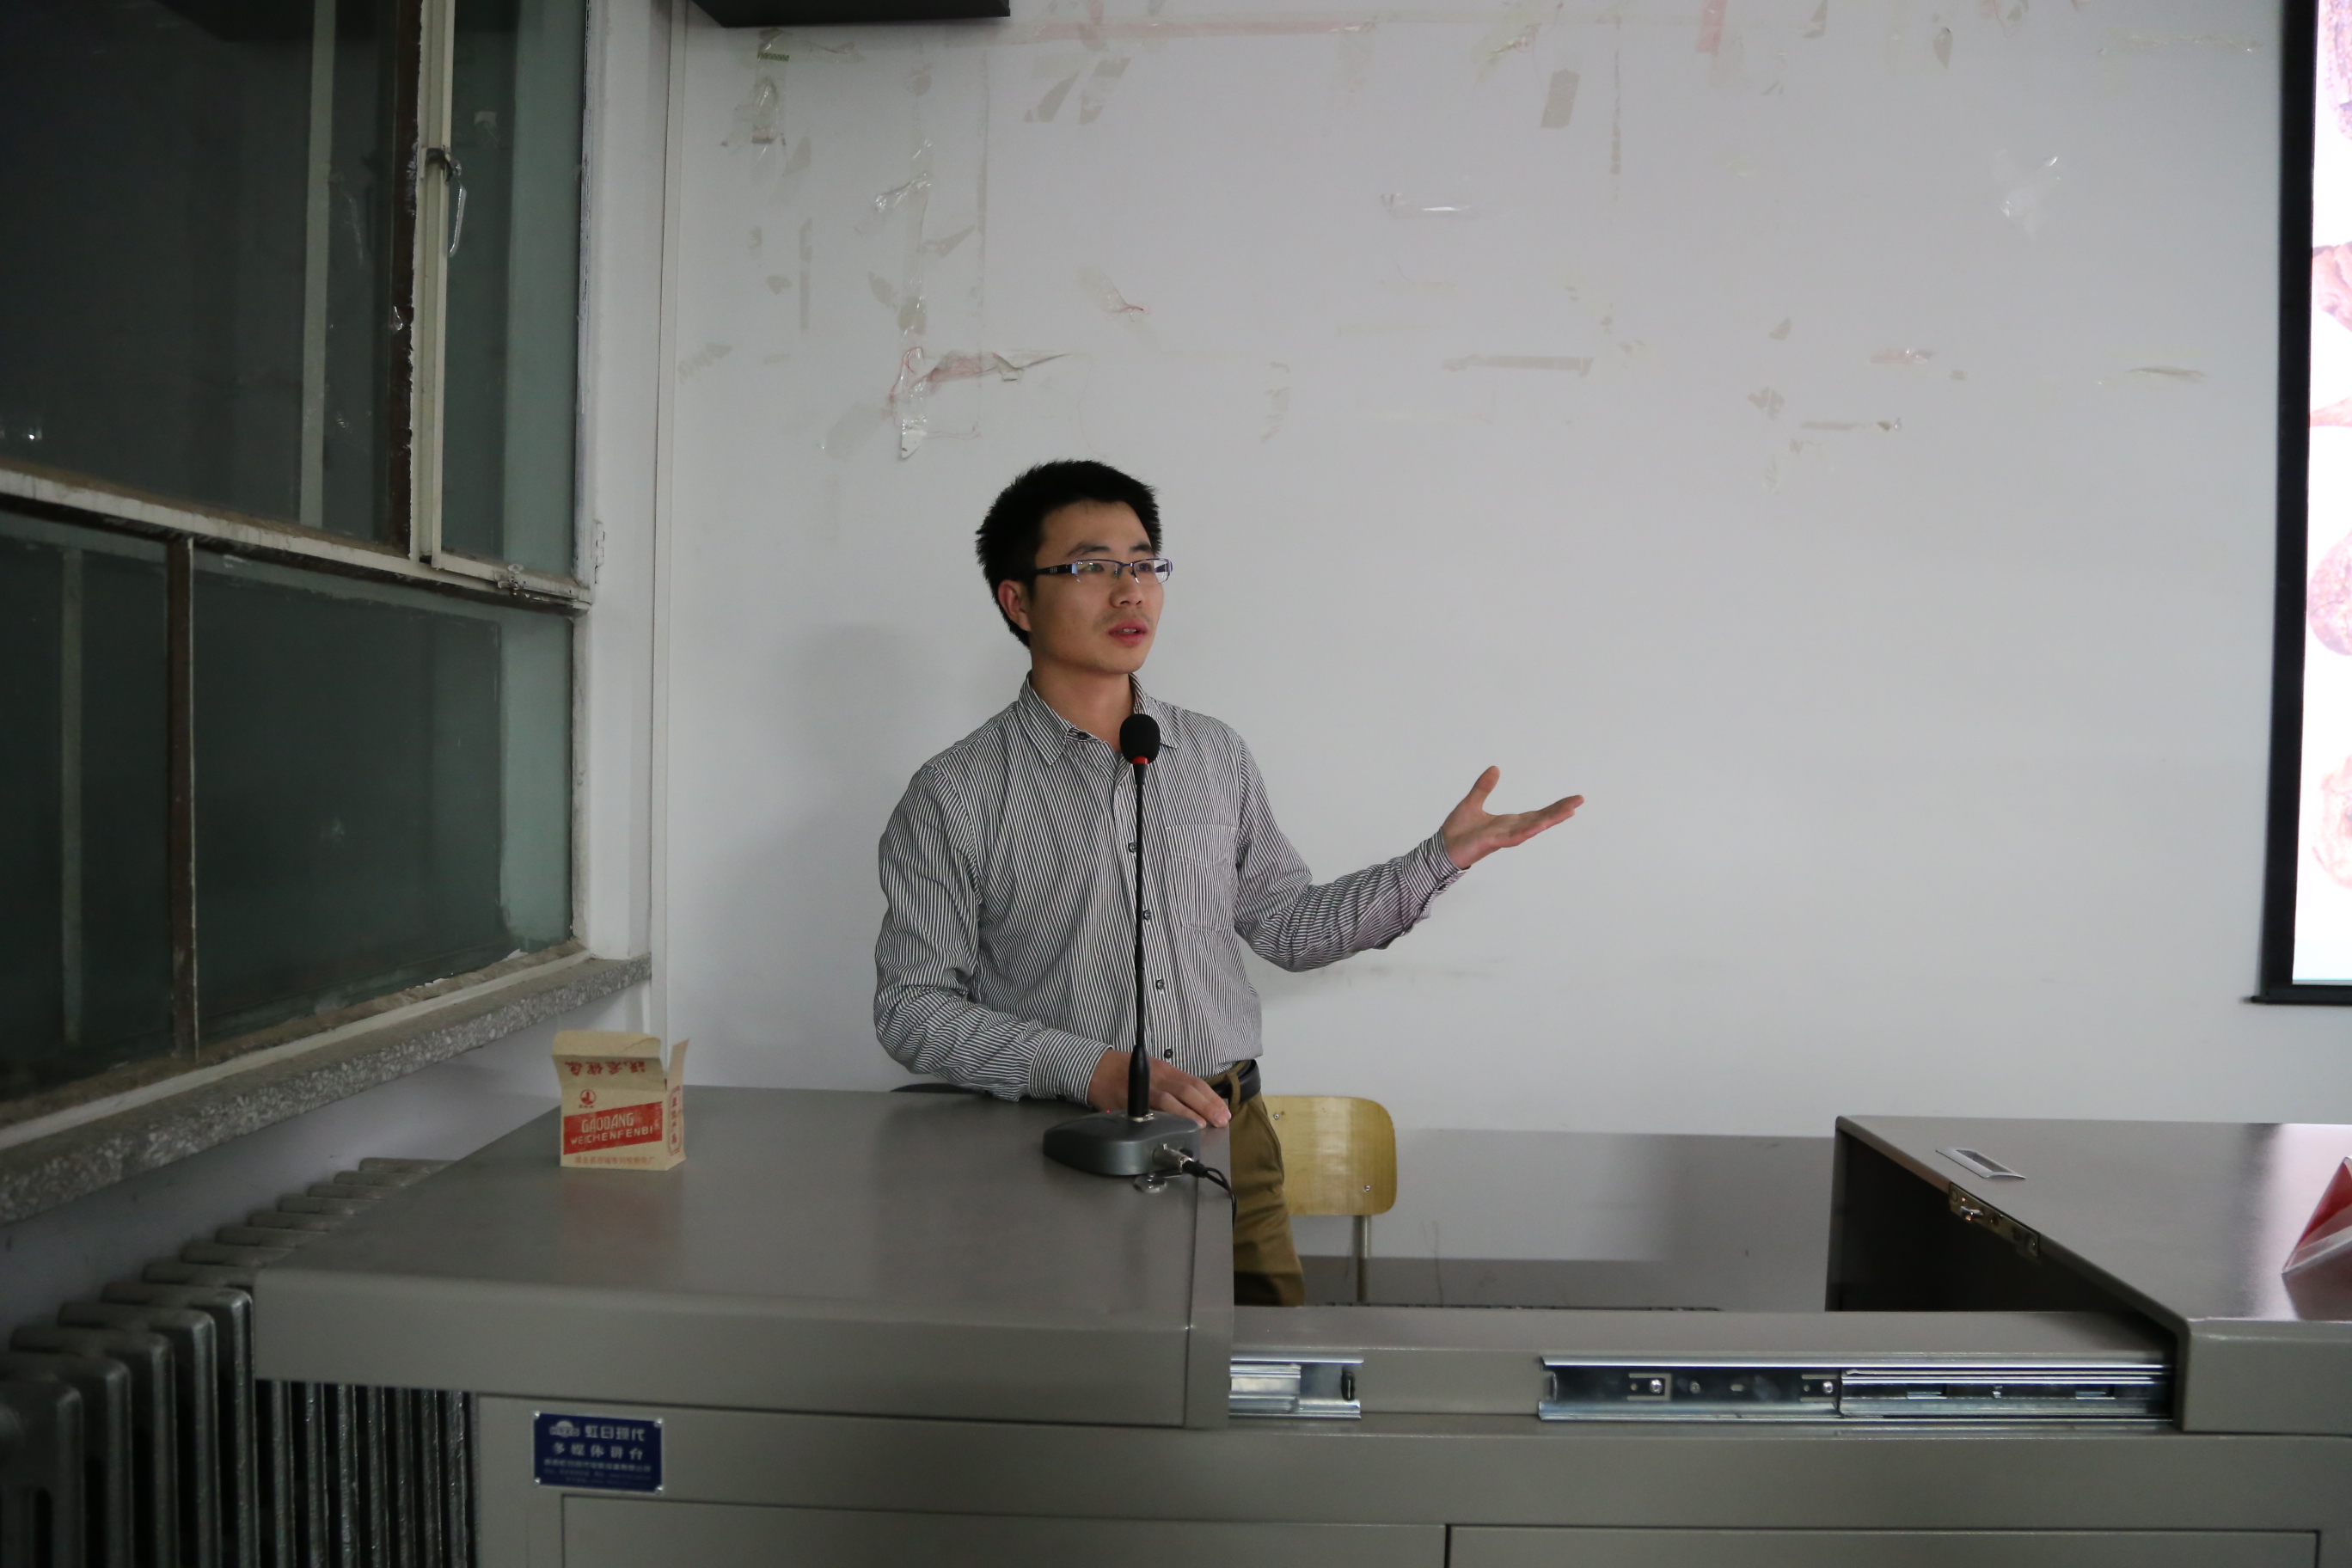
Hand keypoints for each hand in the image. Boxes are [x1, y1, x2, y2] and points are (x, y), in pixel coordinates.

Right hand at [1086, 1049, 1230, 1126]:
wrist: (1098, 1069)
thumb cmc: (1127, 1070)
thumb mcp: (1154, 1070)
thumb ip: (1174, 1084)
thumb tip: (1198, 1103)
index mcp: (1166, 1070)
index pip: (1195, 1082)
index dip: (1211, 1097)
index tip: (1224, 1110)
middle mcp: (1158, 1077)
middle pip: (1186, 1090)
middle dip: (1206, 1106)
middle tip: (1220, 1120)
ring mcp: (1143, 1089)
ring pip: (1169, 1100)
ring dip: (1187, 1113)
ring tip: (1202, 1125)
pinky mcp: (1129, 1101)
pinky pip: (1147, 1110)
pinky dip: (1161, 1119)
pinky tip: (1170, 1128)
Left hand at [1440, 766, 1582, 870]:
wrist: (1442, 848)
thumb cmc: (1457, 831)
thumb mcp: (1472, 802)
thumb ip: (1484, 787)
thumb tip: (1495, 768)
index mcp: (1509, 822)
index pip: (1537, 813)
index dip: (1555, 806)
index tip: (1573, 799)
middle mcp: (1511, 830)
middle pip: (1541, 819)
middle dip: (1560, 810)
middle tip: (1579, 801)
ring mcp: (1504, 837)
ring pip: (1533, 827)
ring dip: (1550, 820)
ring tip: (1569, 811)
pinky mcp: (1494, 842)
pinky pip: (1515, 837)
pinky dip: (1528, 831)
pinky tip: (1541, 826)